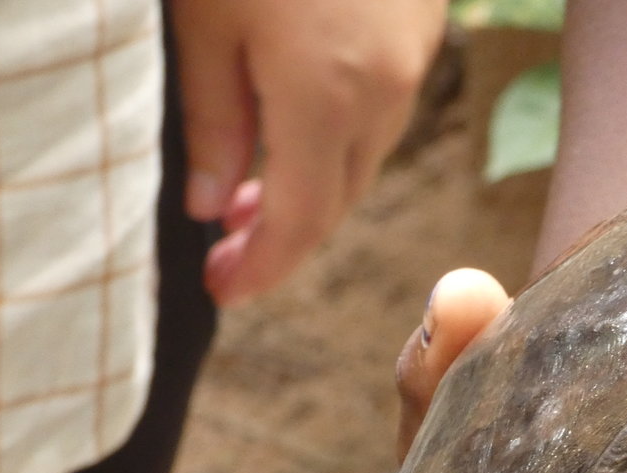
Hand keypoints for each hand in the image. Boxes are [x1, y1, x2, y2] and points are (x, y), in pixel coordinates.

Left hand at [170, 0, 446, 304]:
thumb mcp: (205, 16)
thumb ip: (211, 118)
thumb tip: (208, 206)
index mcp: (323, 95)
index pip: (299, 222)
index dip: (262, 269)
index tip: (223, 291)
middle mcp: (383, 92)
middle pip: (337, 199)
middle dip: (281, 237)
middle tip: (223, 250)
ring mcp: (412, 61)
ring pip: (363, 157)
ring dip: (312, 186)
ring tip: (248, 187)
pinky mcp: (421, 30)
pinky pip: (382, 110)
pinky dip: (339, 137)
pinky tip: (296, 121)